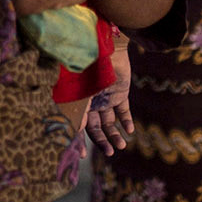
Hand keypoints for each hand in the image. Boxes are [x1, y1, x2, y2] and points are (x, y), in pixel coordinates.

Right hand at [85, 40, 135, 155]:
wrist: (103, 45)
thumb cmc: (84, 68)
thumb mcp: (77, 93)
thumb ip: (75, 113)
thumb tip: (72, 134)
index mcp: (75, 102)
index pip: (76, 126)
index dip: (78, 141)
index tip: (82, 156)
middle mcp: (89, 102)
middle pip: (95, 127)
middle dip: (102, 141)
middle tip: (110, 152)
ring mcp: (105, 97)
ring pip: (110, 121)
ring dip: (115, 134)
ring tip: (121, 146)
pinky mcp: (120, 92)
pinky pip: (123, 110)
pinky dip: (126, 121)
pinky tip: (129, 131)